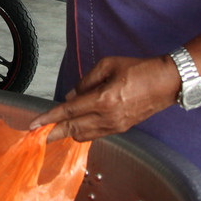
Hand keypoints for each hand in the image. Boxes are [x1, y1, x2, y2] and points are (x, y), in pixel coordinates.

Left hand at [29, 55, 180, 142]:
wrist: (167, 82)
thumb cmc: (138, 69)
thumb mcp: (107, 65)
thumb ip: (85, 81)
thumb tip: (70, 97)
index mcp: (103, 99)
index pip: (68, 111)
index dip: (49, 118)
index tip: (34, 125)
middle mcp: (107, 117)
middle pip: (73, 129)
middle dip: (53, 133)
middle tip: (37, 134)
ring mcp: (115, 126)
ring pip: (84, 135)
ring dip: (68, 133)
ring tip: (55, 129)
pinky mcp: (122, 129)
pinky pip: (96, 134)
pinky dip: (83, 131)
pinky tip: (76, 126)